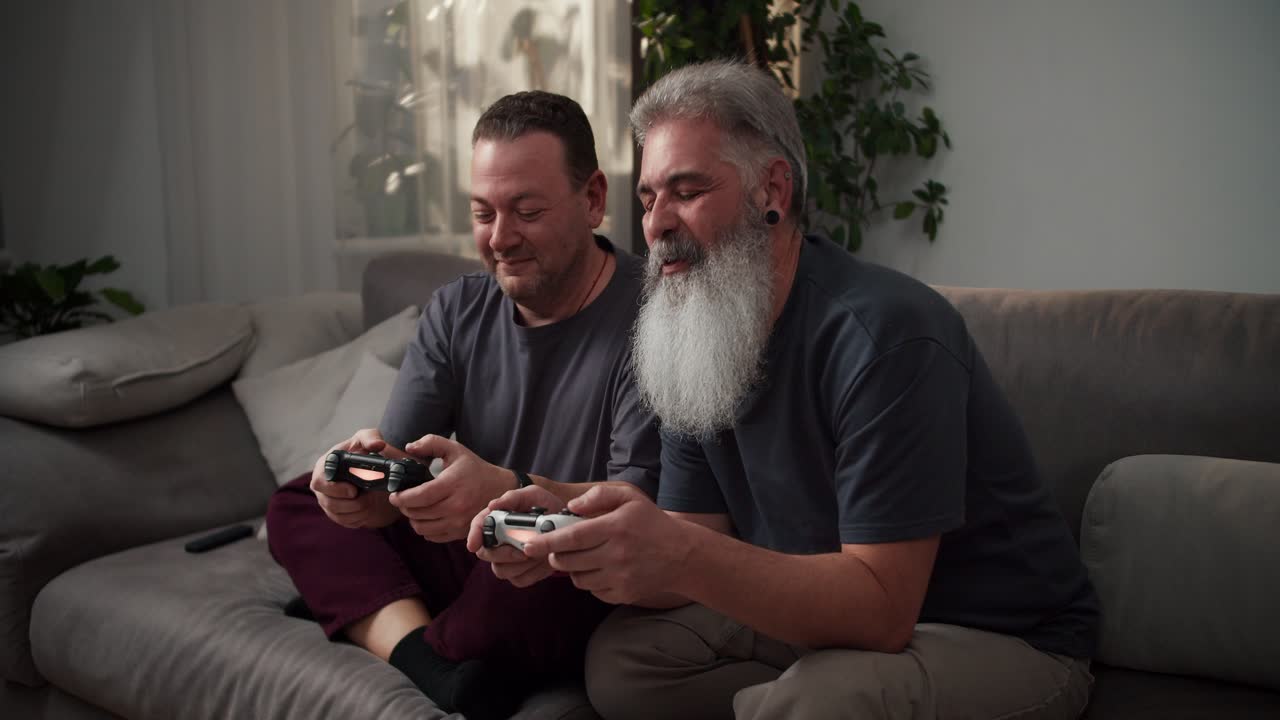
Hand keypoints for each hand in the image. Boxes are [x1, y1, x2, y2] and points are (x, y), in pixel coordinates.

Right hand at [309, 428, 405, 528]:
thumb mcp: (366, 439)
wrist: (368, 471)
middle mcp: (322, 486)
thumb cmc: (361, 451)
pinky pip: (346, 522)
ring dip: (358, 510)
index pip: (320, 482)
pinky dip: (360, 517)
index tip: (353, 490)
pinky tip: (368, 507)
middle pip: (329, 503)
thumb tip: (378, 445)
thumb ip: (370, 437)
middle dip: (351, 502)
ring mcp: (327, 501)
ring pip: (339, 515)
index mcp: (324, 467)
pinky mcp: (336, 514)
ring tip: (370, 499)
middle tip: (368, 496)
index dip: (335, 489)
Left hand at [389, 434, 518, 542]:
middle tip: (403, 499)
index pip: (419, 496)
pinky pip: (432, 537)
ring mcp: (459, 522)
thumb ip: (431, 443)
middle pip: (417, 514)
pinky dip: (425, 528)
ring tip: (414, 508)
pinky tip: (427, 517)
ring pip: (422, 528)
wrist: (499, 488)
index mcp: (452, 484)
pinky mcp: (460, 533)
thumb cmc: (474, 468)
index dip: (402, 498)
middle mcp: (456, 506)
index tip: (394, 495)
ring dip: (413, 519)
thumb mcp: (455, 449)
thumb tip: (408, 447)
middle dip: (404, 507)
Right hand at [466, 485, 566, 586]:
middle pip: (486, 554)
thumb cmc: (545, 505)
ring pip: (502, 571)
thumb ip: (512, 498)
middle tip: (525, 548)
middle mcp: (497, 542)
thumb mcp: (532, 495)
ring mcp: (507, 560)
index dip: (474, 536)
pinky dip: (534, 572)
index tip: (474, 544)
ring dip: (522, 563)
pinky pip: (521, 580)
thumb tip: (492, 505)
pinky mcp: (521, 574)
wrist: (565, 523)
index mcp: (496, 520)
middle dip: (504, 553)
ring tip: (541, 551)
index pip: (478, 527)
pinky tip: (546, 560)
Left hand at [521, 484, 690, 604]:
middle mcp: (617, 554)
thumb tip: (572, 507)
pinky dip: (590, 582)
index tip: (528, 545)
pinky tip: (601, 569)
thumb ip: (599, 495)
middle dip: (556, 555)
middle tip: (558, 549)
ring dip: (573, 569)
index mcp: (615, 527)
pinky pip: (593, 591)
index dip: (547, 541)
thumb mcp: (630, 497)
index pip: (572, 537)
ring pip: (578, 579)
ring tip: (584, 557)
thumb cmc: (651, 522)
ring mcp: (620, 577)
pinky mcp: (623, 594)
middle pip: (569, 561)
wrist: (681, 555)